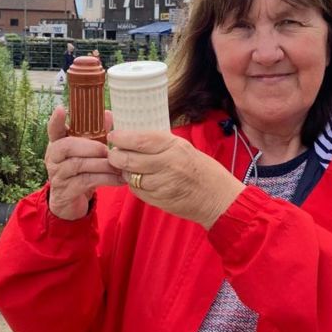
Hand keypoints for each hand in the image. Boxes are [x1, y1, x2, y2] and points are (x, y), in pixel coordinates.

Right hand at [45, 106, 122, 219]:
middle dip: (90, 146)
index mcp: (57, 144)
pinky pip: (86, 181)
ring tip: (118, 166)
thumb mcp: (87, 152)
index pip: (53, 130)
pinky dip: (106, 179)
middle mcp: (53, 158)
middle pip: (67, 146)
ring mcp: (57, 174)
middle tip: (107, 150)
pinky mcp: (66, 191)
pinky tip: (119, 179)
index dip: (55, 120)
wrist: (71, 203)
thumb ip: (96, 134)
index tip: (61, 109)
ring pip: (78, 165)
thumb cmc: (81, 171)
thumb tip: (108, 114)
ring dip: (102, 164)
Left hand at [108, 131, 244, 228]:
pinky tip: (140, 180)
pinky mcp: (159, 200)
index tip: (113, 134)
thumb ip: (157, 141)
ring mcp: (163, 184)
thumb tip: (128, 130)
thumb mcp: (183, 147)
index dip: (121, 137)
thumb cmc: (201, 169)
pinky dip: (133, 184)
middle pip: (129, 159)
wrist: (218, 198)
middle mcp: (168, 164)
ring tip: (128, 165)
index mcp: (174, 146)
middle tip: (114, 153)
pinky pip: (137, 191)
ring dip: (124, 171)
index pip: (140, 140)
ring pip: (130, 176)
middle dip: (115, 156)